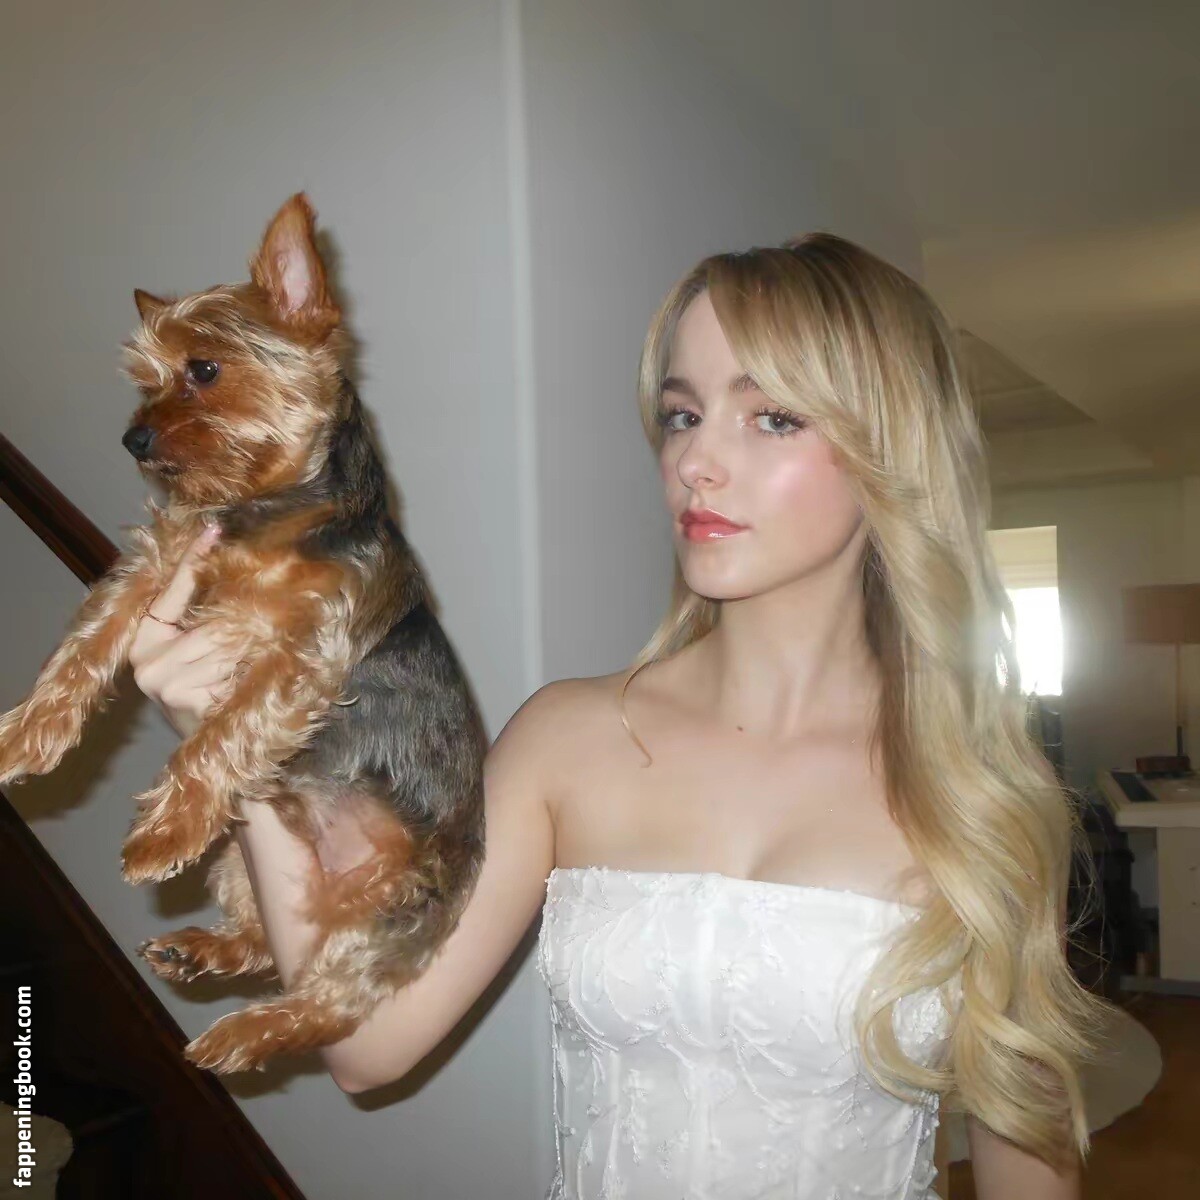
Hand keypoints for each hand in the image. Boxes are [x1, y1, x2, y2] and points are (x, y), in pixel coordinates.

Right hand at [129, 525, 240, 737]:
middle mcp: (146, 663)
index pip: (172, 592)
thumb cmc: (206, 693)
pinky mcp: (185, 700)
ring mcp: (163, 684)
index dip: (193, 560)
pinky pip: (231, 671)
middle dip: (241, 630)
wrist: (210, 751)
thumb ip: (200, 616)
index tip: (213, 528)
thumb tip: (224, 561)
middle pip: (209, 626)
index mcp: (144, 641)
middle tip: (263, 636)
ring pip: (224, 648)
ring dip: (247, 656)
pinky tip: (242, 690)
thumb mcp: (198, 652)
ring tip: (247, 671)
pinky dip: (246, 676)